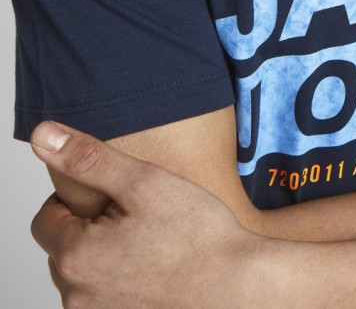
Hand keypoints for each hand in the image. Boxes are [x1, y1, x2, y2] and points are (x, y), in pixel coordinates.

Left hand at [30, 122, 264, 308]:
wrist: (237, 287)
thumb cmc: (197, 236)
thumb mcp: (143, 182)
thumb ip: (89, 159)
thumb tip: (45, 137)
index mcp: (75, 256)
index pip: (46, 218)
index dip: (77, 199)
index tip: (117, 196)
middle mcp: (77, 296)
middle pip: (64, 248)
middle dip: (91, 229)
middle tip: (138, 217)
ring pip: (84, 274)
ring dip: (105, 256)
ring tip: (151, 242)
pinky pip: (105, 296)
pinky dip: (122, 280)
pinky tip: (156, 268)